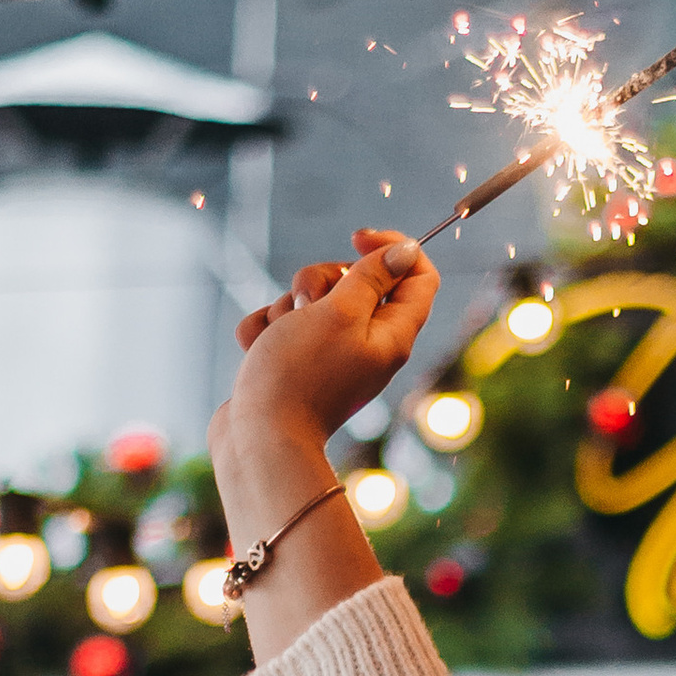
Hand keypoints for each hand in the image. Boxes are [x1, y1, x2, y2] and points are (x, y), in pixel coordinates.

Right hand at [217, 226, 439, 469]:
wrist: (256, 439)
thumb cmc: (299, 374)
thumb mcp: (340, 313)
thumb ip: (371, 278)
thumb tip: (405, 252)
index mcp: (393, 334)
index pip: (418, 276)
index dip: (393, 249)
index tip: (357, 236)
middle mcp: (366, 343)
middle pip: (354, 280)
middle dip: (321, 279)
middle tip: (308, 304)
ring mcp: (327, 353)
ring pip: (308, 299)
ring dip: (285, 307)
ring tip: (279, 337)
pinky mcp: (292, 361)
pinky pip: (278, 323)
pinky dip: (264, 331)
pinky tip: (257, 351)